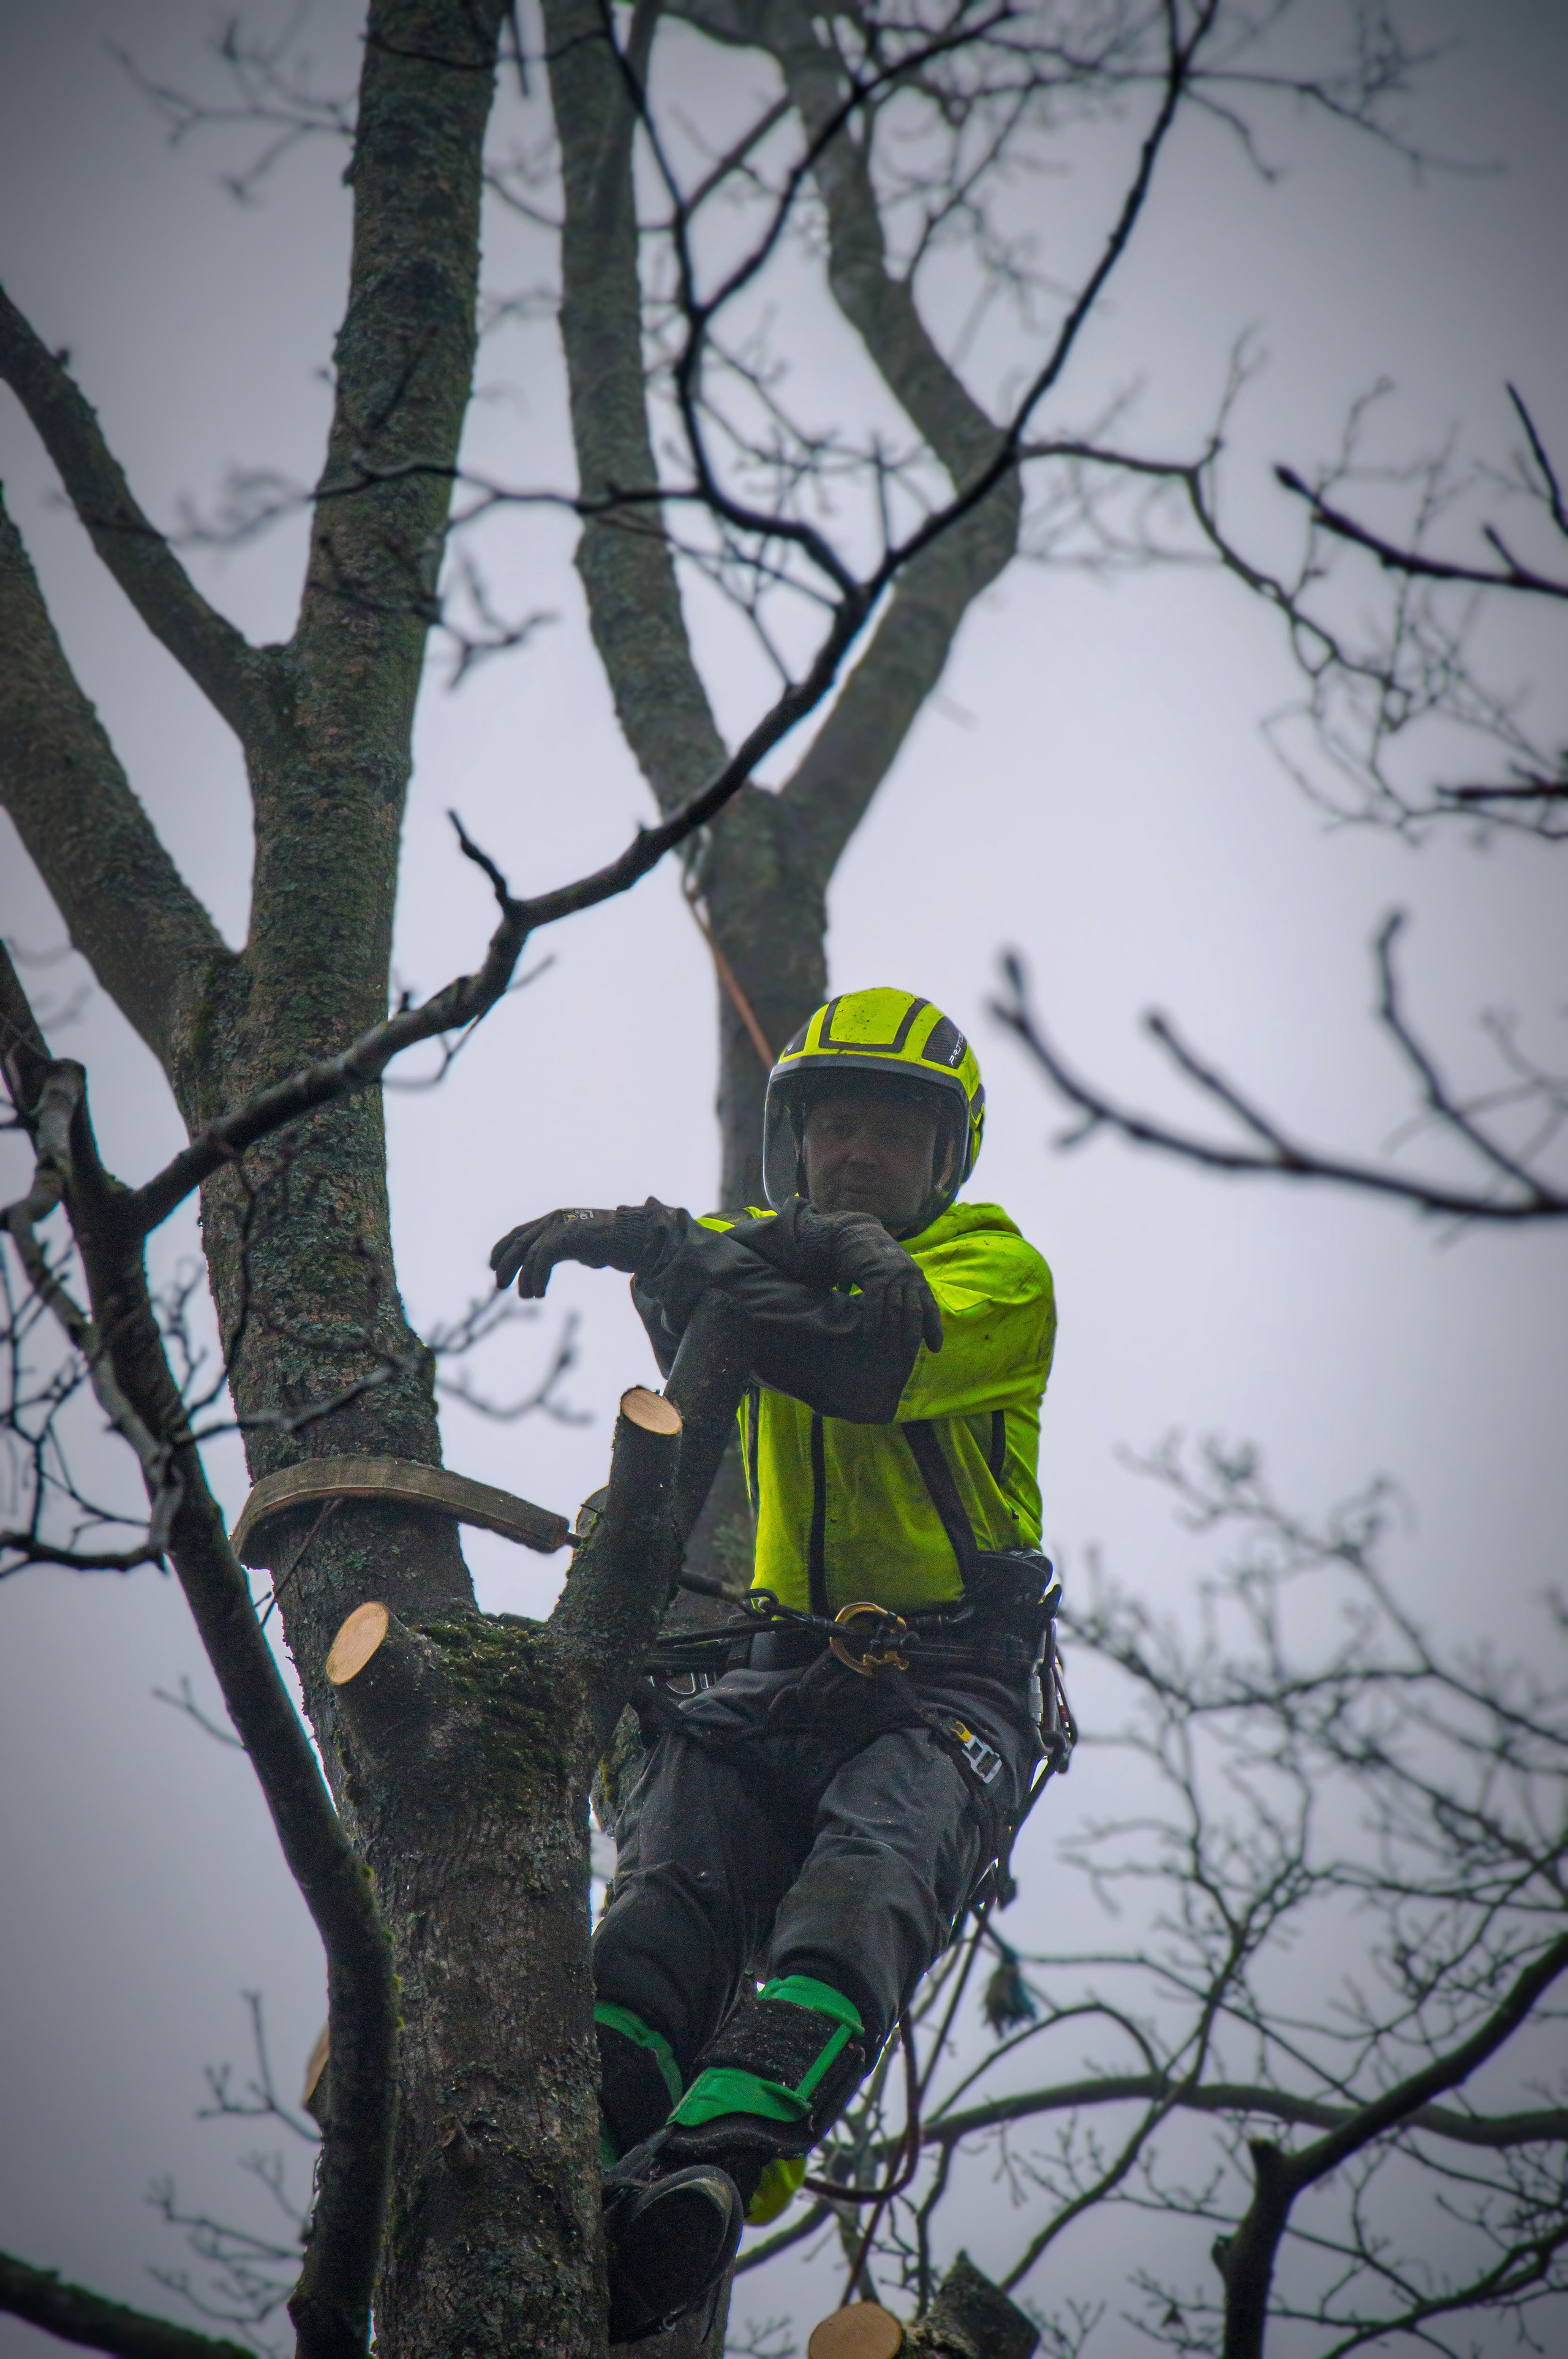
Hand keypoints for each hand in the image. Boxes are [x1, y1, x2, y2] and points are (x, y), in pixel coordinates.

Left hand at [490, 1205, 659, 1297]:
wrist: (639, 1239)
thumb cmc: (618, 1244)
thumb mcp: (587, 1247)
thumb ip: (572, 1250)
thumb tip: (566, 1258)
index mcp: (556, 1219)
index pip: (519, 1231)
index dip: (503, 1247)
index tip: (492, 1265)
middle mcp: (554, 1219)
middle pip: (518, 1241)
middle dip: (506, 1264)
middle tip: (499, 1286)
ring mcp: (560, 1226)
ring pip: (528, 1253)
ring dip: (523, 1278)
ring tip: (527, 1296)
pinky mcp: (567, 1236)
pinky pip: (542, 1260)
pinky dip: (537, 1279)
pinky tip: (539, 1294)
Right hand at [821, 1212, 943, 1355]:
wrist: (857, 1234)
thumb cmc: (877, 1261)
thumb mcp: (897, 1276)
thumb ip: (905, 1294)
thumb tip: (912, 1321)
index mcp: (918, 1278)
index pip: (931, 1307)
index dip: (934, 1329)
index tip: (936, 1349)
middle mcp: (909, 1276)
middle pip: (915, 1312)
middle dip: (913, 1337)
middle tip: (907, 1357)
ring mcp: (892, 1274)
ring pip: (895, 1309)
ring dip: (892, 1333)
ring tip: (887, 1352)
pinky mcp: (874, 1273)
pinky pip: (875, 1302)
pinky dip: (873, 1320)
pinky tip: (870, 1336)